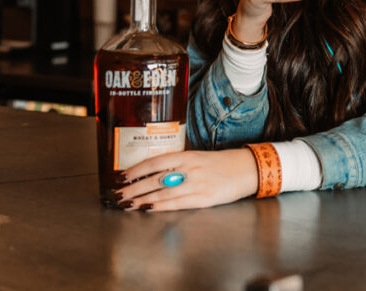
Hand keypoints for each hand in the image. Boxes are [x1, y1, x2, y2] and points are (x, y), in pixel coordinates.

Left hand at [112, 149, 258, 211]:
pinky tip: (148, 208)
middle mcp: (190, 169)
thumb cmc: (222, 164)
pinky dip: (160, 207)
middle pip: (155, 179)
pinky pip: (177, 204)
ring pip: (162, 193)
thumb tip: (153, 172)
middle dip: (133, 188)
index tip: (121, 176)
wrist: (248, 169)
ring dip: (142, 200)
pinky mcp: (204, 199)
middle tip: (117, 195)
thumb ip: (179, 164)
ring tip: (127, 204)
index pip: (155, 161)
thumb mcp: (199, 158)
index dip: (136, 170)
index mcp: (188, 156)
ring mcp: (197, 184)